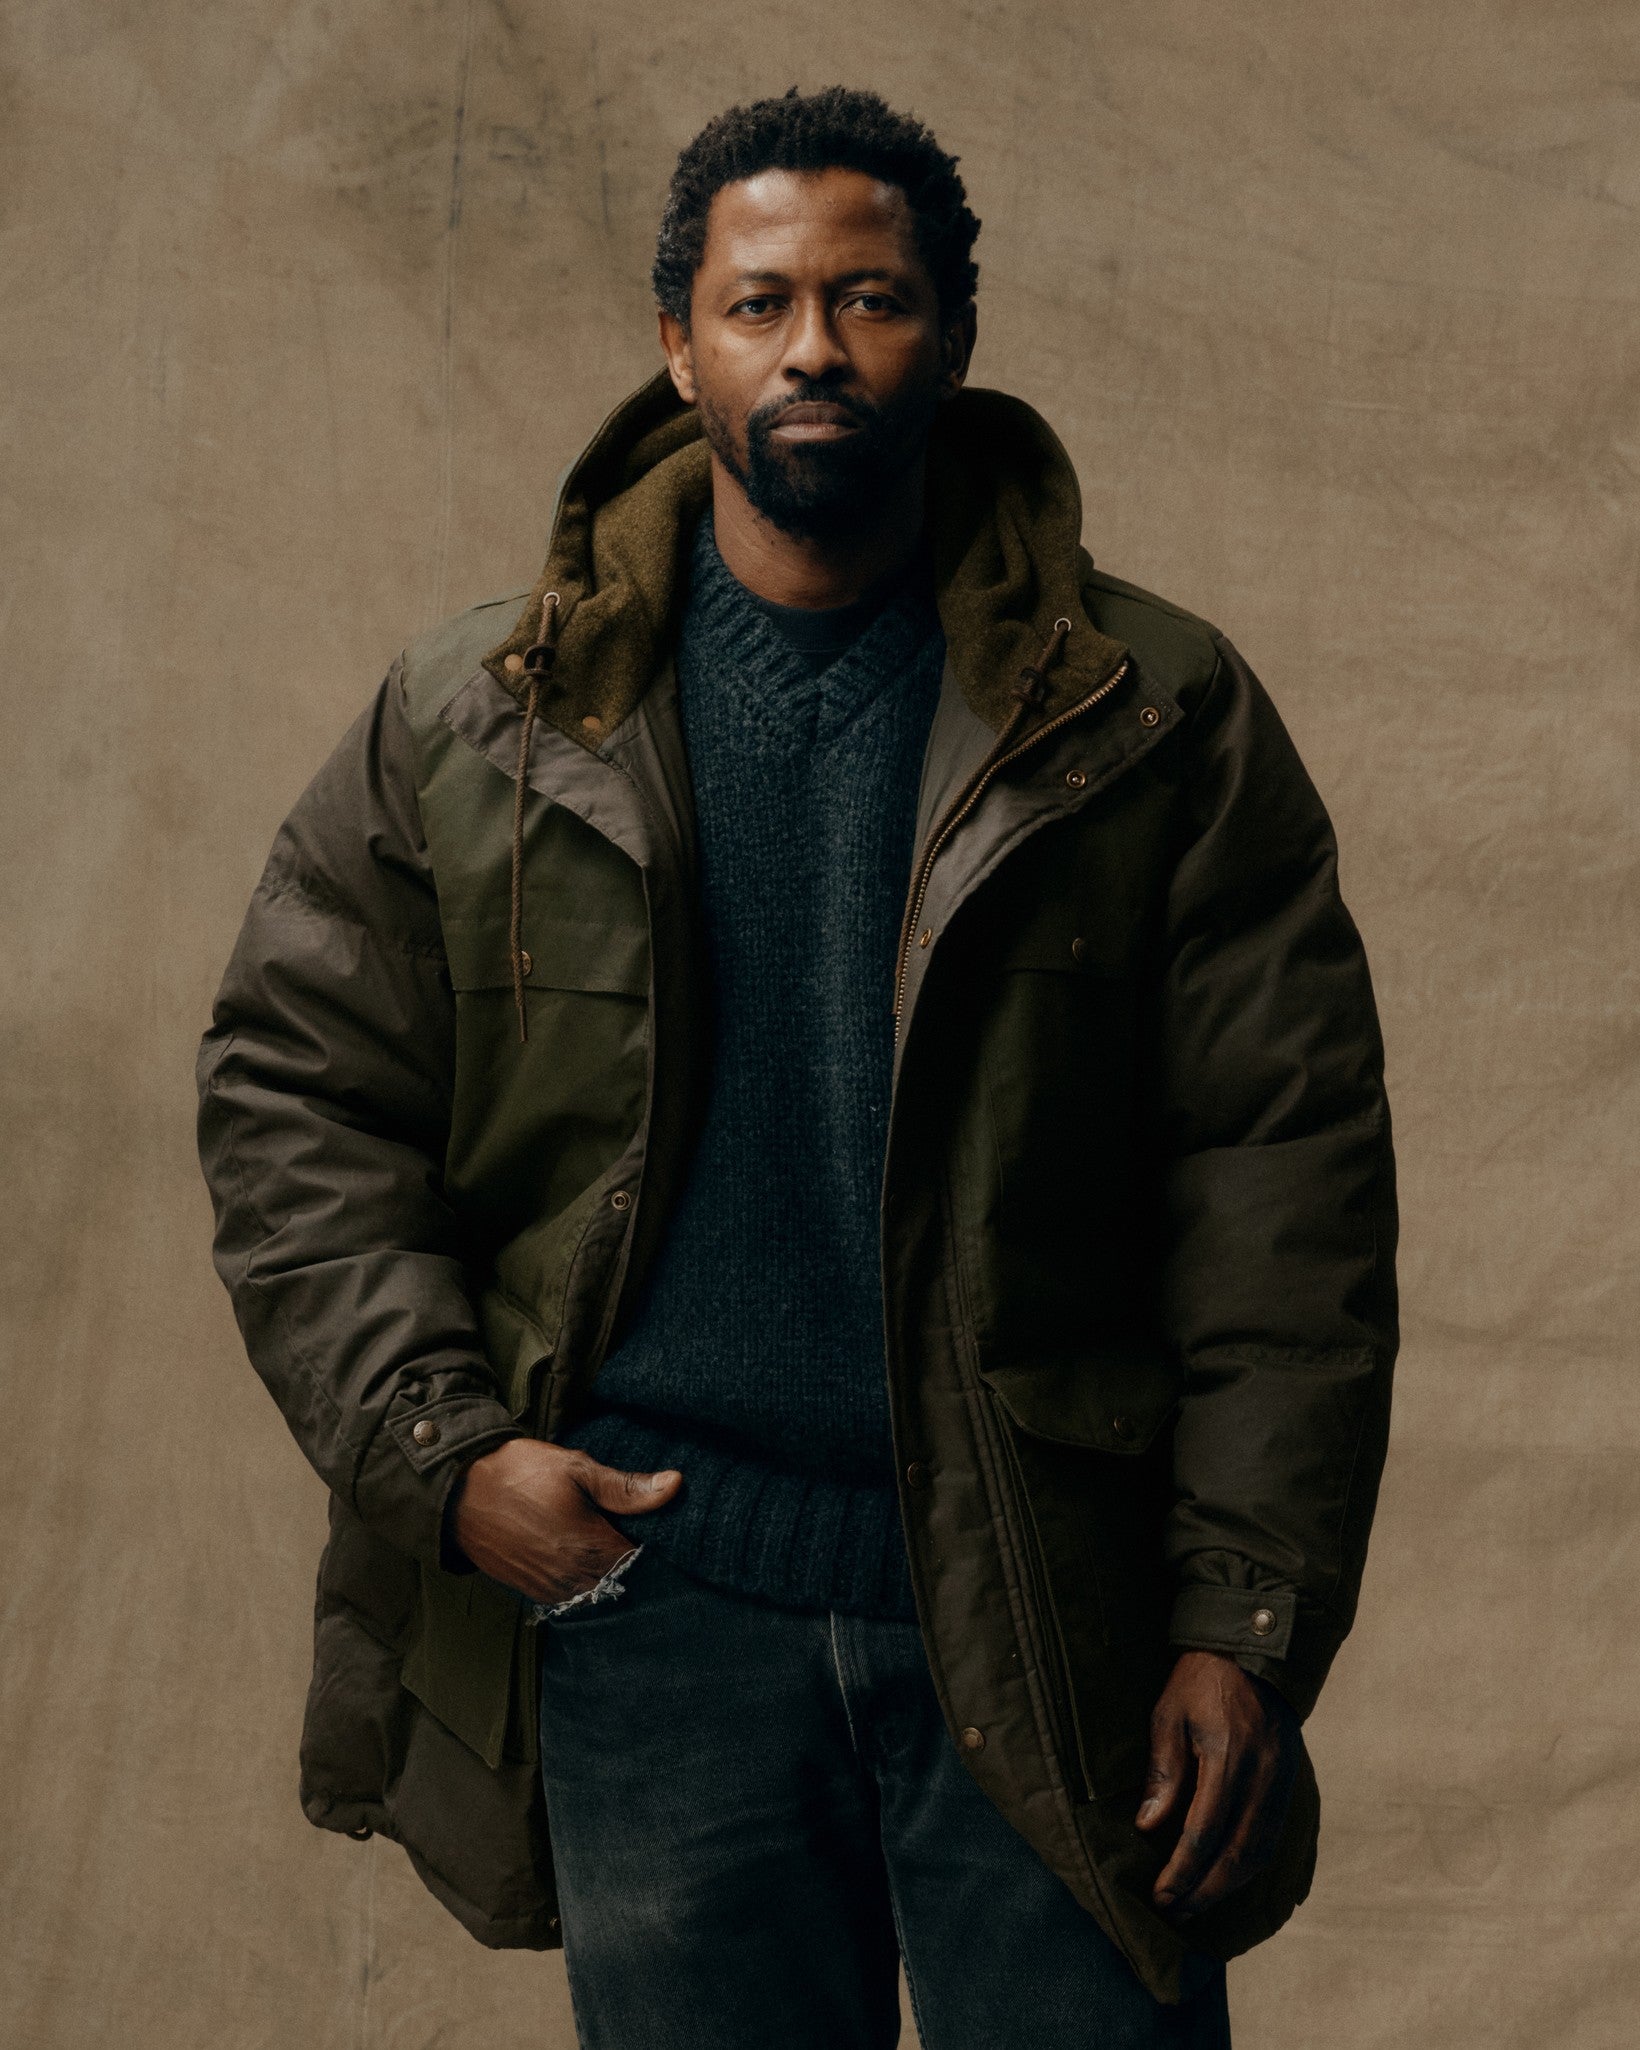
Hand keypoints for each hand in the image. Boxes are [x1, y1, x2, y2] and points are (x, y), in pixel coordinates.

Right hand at [448, 1439, 682, 1604]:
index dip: (657, 1547)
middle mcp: (574, 1579)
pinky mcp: (531, 1591)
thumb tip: (675, 1485)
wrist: (457, 1492)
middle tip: (636, 1533)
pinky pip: (570, 1595)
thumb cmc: (519, 1474)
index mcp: (591, 1549)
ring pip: (597, 1592)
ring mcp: (551, 1590)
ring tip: (607, 1542)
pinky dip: (582, 1579)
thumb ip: (626, 1487)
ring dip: (607, 1574)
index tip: (661, 1528)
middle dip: (635, 1564)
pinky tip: (580, 1554)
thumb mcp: (576, 1469)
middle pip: (622, 1582)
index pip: (645, 1564)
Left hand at [1135, 1649, 1298, 1920]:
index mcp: (1228, 1757)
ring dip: (1229, 1885)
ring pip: (1259, 1852)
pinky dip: (1250, 1865)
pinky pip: (1272, 1837)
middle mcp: (1262, 1777)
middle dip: (1205, 1890)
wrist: (1254, 1651)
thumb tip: (1149, 1827)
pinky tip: (1228, 1877)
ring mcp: (1282, 1782)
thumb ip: (1164, 1771)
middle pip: (1236, 1854)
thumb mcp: (1169, 1713)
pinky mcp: (1290, 1783)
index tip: (1161, 1896)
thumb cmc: (1200, 1680)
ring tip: (1198, 1902)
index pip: (1204, 1833)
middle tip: (1176, 1910)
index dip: (1183, 1871)